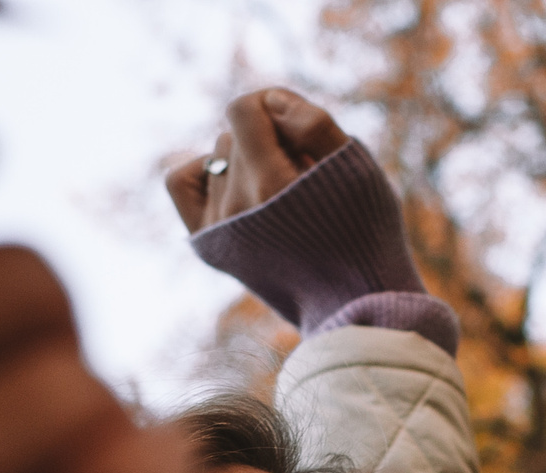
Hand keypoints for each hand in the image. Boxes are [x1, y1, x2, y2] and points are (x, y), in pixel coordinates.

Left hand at [165, 88, 351, 234]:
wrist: (350, 300)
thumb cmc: (362, 230)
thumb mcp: (356, 167)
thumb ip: (313, 122)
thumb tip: (270, 99)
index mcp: (271, 184)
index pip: (241, 109)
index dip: (271, 105)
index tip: (297, 128)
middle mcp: (236, 207)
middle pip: (232, 135)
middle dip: (266, 141)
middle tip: (299, 174)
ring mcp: (218, 228)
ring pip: (216, 156)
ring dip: (245, 162)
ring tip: (279, 192)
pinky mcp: (209, 243)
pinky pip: (182, 183)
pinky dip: (205, 172)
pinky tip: (236, 183)